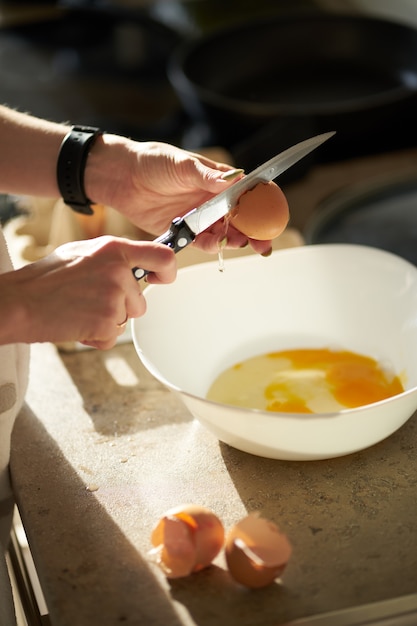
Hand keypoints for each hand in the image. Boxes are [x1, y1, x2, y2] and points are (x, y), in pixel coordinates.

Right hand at [0, 236, 175, 349]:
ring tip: (80, 308)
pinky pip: (112, 337)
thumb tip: (134, 263)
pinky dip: (96, 336)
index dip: (168, 271)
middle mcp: (119, 271)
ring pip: (126, 318)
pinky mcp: (107, 322)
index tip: (161, 278)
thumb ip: (112, 256)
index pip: (164, 256)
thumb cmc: (45, 279)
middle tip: (91, 300)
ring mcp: (114, 297)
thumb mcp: (82, 252)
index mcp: (115, 249)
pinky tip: (76, 322)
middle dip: (121, 306)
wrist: (19, 302)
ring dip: (107, 320)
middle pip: (140, 300)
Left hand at [86, 138, 273, 255]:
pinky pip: (203, 242)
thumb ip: (207, 176)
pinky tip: (216, 244)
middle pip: (242, 218)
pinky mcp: (184, 231)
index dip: (264, 204)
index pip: (248, 192)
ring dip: (235, 239)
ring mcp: (199, 216)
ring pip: (225, 232)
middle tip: (264, 243)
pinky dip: (211, 245)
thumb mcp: (180, 164)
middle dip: (255, 231)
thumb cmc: (151, 161)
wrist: (121, 176)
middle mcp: (212, 199)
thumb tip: (233, 180)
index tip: (274, 216)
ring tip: (241, 242)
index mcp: (217, 179)